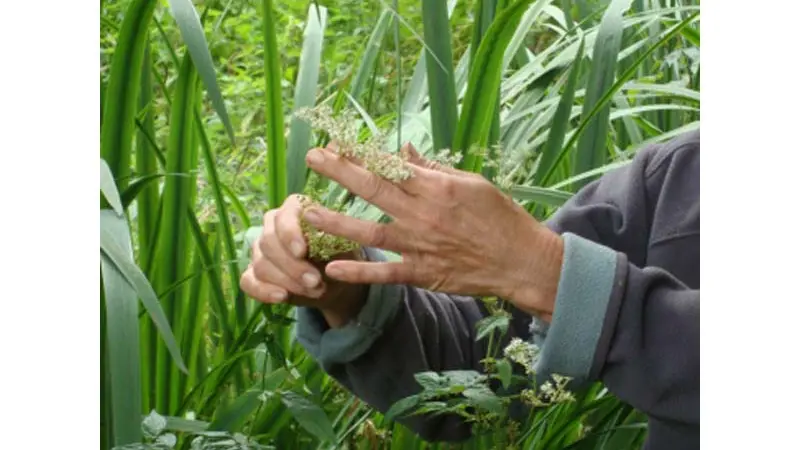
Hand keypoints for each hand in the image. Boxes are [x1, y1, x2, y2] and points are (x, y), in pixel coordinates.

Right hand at [239, 194, 368, 326]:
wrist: (335, 283)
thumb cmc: (340, 256)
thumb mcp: (343, 245)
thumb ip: (331, 233)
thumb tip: (318, 222)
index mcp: (293, 209)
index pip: (283, 216)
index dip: (289, 234)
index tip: (302, 252)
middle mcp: (272, 225)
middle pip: (269, 242)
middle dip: (292, 265)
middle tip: (314, 281)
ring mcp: (259, 250)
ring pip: (261, 264)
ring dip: (287, 281)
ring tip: (313, 291)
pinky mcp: (253, 273)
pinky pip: (248, 282)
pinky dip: (264, 291)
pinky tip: (281, 297)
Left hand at [302, 144, 563, 318]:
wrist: (521, 260)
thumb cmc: (500, 216)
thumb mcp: (472, 183)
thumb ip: (433, 169)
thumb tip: (403, 150)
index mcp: (436, 187)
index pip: (390, 166)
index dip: (360, 153)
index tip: (335, 142)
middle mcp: (423, 214)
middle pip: (373, 189)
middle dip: (339, 172)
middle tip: (311, 158)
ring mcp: (421, 245)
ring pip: (370, 231)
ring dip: (337, 220)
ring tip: (307, 211)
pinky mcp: (423, 272)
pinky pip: (386, 271)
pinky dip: (360, 271)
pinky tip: (333, 267)